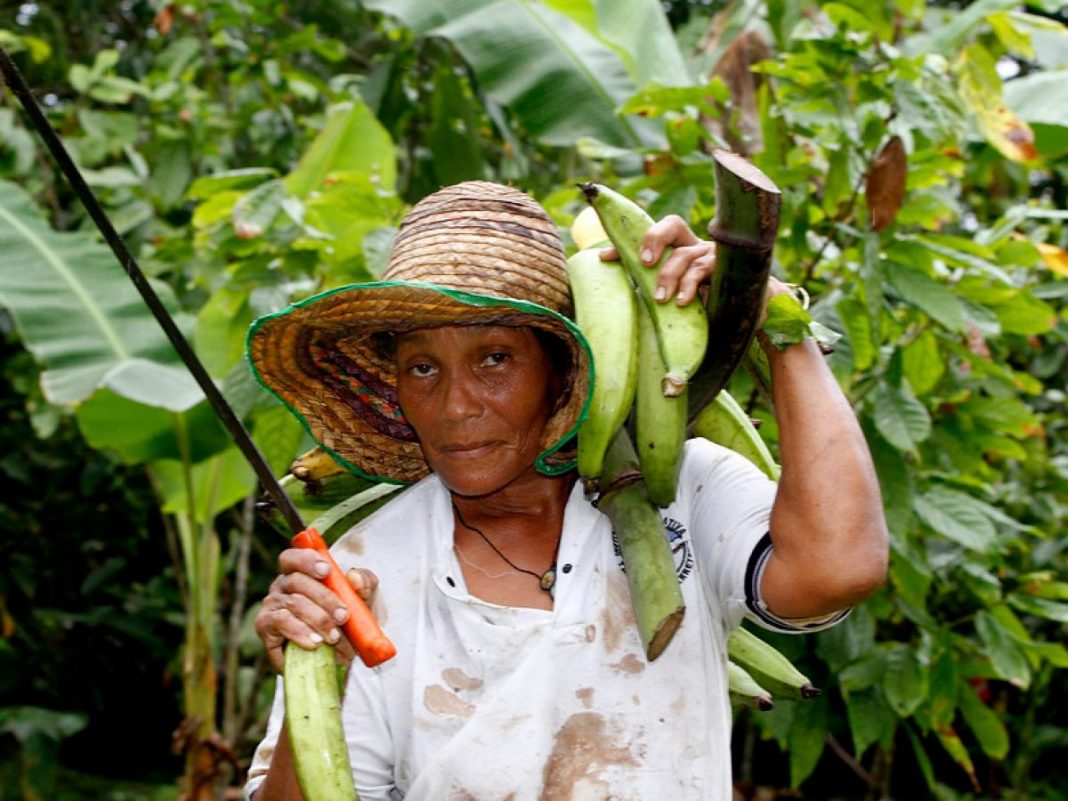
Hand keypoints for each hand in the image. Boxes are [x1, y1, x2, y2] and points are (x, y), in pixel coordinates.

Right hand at [255, 548, 378, 672]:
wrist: (336, 655)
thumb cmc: (345, 619)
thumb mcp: (362, 598)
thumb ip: (363, 583)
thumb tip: (354, 577)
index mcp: (299, 572)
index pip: (292, 557)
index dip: (307, 560)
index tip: (327, 570)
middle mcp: (281, 585)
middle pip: (296, 581)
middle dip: (324, 598)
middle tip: (343, 616)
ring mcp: (271, 605)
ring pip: (293, 603)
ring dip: (317, 619)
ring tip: (333, 636)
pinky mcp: (265, 626)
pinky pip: (281, 622)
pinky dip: (301, 632)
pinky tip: (315, 642)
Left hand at [599, 215, 793, 322]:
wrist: (755, 317)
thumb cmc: (710, 309)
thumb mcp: (678, 299)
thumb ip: (656, 293)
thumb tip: (619, 305)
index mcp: (681, 248)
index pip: (655, 234)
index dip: (629, 242)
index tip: (603, 258)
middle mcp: (697, 245)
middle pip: (672, 225)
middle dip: (653, 239)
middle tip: (643, 262)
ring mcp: (713, 255)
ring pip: (685, 254)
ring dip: (669, 275)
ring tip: (660, 299)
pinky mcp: (728, 269)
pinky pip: (705, 271)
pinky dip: (690, 285)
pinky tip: (682, 301)